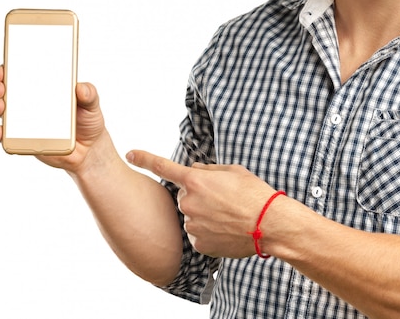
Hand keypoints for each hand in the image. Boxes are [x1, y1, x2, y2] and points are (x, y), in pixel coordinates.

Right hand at [0, 66, 107, 172]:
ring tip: (2, 107)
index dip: (11, 68)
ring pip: (2, 110)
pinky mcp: (24, 139)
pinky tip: (2, 130)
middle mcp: (31, 102)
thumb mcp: (92, 104)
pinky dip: (1, 132)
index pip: (23, 74)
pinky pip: (7, 136)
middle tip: (3, 87)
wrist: (89, 148)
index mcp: (46, 89)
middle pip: (6, 90)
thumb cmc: (88, 121)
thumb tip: (80, 88)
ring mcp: (25, 121)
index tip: (6, 67)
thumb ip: (89, 94)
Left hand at [127, 150, 277, 257]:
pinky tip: (227, 230)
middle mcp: (188, 202)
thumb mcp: (233, 171)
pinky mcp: (198, 244)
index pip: (163, 167)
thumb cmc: (254, 193)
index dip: (144, 159)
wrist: (269, 224)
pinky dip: (209, 233)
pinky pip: (198, 235)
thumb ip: (208, 170)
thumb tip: (194, 170)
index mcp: (196, 180)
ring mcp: (191, 225)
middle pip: (186, 196)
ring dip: (205, 215)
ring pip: (192, 216)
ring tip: (229, 216)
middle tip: (225, 200)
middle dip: (200, 196)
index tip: (130, 153)